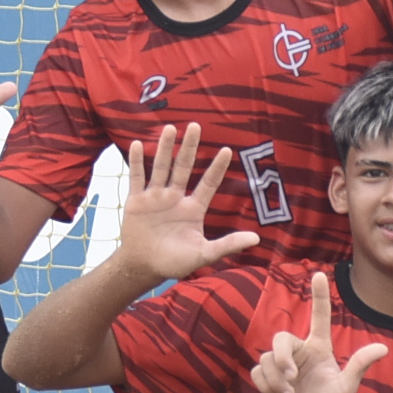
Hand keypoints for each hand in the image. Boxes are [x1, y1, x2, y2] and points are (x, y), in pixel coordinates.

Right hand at [112, 124, 260, 283]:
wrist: (144, 267)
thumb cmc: (174, 262)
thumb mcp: (204, 254)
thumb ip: (228, 244)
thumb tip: (256, 238)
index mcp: (193, 209)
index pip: (208, 183)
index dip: (217, 167)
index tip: (227, 150)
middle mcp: (175, 198)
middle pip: (184, 167)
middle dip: (189, 147)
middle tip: (195, 125)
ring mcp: (155, 197)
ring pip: (161, 167)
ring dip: (165, 148)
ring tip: (169, 128)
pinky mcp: (136, 200)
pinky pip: (137, 177)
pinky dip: (137, 161)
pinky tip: (137, 144)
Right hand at [250, 272, 389, 392]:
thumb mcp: (346, 387)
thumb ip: (359, 365)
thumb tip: (383, 347)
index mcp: (319, 349)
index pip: (320, 317)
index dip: (319, 296)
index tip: (319, 274)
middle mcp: (299, 353)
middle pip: (281, 337)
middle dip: (283, 357)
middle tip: (291, 376)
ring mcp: (280, 365)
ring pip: (268, 357)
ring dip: (277, 378)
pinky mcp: (265, 378)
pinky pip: (258, 371)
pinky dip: (267, 385)